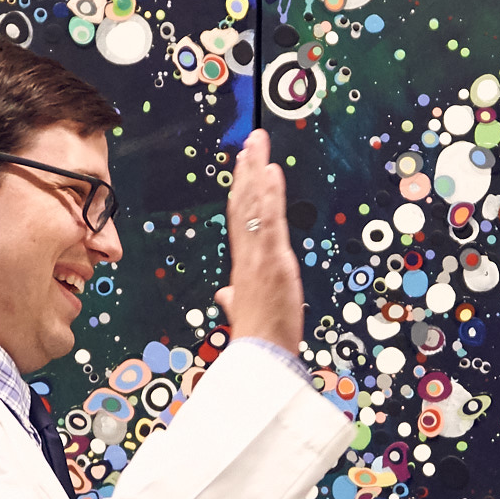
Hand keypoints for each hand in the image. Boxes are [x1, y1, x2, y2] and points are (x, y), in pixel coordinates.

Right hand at [215, 128, 304, 357]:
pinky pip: (270, 220)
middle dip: (247, 171)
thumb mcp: (244, 313)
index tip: (243, 167)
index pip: (240, 220)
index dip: (241, 191)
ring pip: (255, 206)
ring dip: (256, 171)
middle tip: (251, 141)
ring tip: (258, 144)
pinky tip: (271, 171)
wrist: (260, 357)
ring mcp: (260, 256)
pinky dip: (270, 194)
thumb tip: (226, 296)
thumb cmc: (256, 339)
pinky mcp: (273, 260)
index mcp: (243, 266)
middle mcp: (248, 256)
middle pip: (244, 205)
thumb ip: (234, 299)